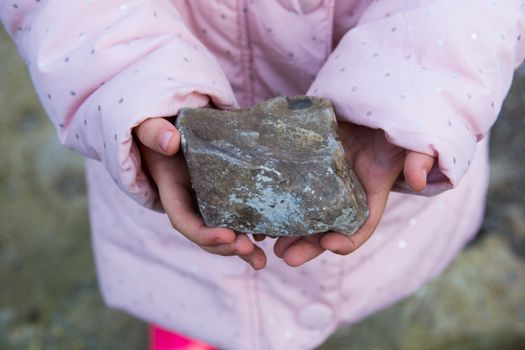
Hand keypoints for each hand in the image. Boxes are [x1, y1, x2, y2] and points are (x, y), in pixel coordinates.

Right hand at [134, 117, 266, 269]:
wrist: (174, 130)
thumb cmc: (161, 130)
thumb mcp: (151, 129)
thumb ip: (154, 132)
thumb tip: (169, 141)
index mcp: (172, 194)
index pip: (184, 221)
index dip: (204, 233)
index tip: (228, 235)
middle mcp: (190, 205)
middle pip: (206, 235)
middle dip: (227, 247)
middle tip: (250, 249)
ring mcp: (208, 205)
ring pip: (224, 233)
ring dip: (242, 248)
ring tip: (261, 259)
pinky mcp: (224, 198)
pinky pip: (237, 219)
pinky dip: (252, 231)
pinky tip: (271, 237)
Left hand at [273, 122, 434, 265]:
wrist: (370, 102)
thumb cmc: (395, 123)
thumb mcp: (414, 139)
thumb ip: (420, 157)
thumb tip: (418, 179)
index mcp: (370, 193)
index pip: (361, 225)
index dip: (347, 239)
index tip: (330, 243)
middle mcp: (344, 192)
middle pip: (325, 227)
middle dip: (307, 245)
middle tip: (285, 257)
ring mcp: (322, 178)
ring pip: (304, 212)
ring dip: (287, 231)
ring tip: (268, 242)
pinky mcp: (304, 162)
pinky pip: (290, 186)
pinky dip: (277, 201)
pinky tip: (259, 211)